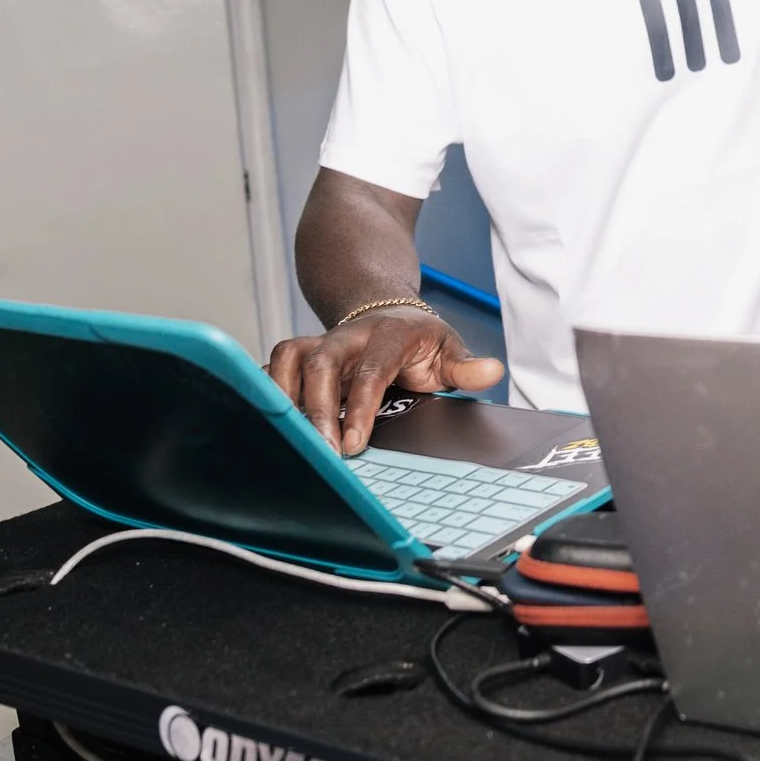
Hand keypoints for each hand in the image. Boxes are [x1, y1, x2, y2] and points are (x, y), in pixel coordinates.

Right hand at [268, 307, 503, 453]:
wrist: (384, 309)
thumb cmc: (417, 339)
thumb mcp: (448, 348)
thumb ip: (466, 366)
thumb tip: (492, 372)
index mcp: (388, 335)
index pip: (372, 371)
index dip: (361, 408)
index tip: (353, 445)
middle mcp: (348, 336)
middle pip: (320, 363)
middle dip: (316, 409)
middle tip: (321, 451)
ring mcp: (320, 342)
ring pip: (288, 358)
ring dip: (283, 397)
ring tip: (290, 439)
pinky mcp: (299, 355)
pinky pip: (273, 368)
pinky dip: (267, 393)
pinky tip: (273, 425)